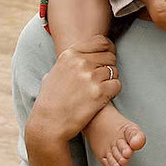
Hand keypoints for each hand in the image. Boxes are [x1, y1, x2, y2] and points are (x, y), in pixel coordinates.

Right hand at [25, 36, 120, 150]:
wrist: (48, 124)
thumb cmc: (49, 101)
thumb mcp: (53, 73)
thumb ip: (67, 63)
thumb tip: (76, 57)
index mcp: (70, 54)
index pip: (100, 41)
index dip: (107, 49)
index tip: (107, 57)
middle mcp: (80, 62)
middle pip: (109, 56)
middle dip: (109, 66)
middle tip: (103, 78)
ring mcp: (90, 77)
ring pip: (114, 71)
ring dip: (111, 80)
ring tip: (101, 90)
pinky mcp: (99, 92)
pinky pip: (117, 85)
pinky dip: (113, 91)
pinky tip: (104, 97)